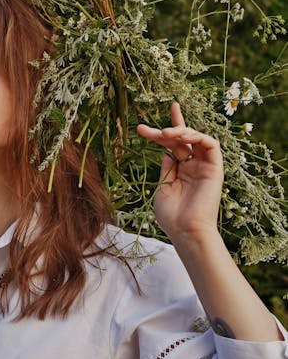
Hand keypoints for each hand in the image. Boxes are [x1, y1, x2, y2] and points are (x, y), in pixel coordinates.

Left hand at [136, 102, 223, 243]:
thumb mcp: (163, 186)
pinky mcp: (215, 168)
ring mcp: (204, 166)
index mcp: (180, 170)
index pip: (173, 146)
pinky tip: (183, 137)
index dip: (163, 132)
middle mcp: (193, 166)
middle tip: (144, 129)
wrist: (185, 231)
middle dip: (165, 129)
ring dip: (181, 131)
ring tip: (165, 134)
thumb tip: (164, 149)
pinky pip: (211, 145)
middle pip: (182, 139)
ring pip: (196, 138)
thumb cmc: (172, 216)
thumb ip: (166, 167)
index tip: (142, 127)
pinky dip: (198, 136)